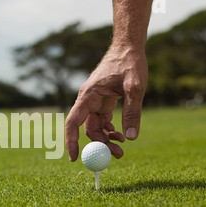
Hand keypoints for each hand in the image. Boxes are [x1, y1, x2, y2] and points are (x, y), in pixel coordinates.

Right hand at [65, 45, 147, 160]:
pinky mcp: (102, 102)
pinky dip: (110, 130)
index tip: (74, 158)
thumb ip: (132, 112)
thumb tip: (130, 138)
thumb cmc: (130, 63)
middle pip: (87, 129)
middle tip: (118, 155)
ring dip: (106, 139)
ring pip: (95, 127)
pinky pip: (102, 121)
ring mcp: (94, 101)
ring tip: (122, 148)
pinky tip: (121, 134)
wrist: (129, 47)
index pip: (72, 122)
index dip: (71, 141)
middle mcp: (88, 100)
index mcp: (88, 96)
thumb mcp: (134, 87)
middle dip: (100, 144)